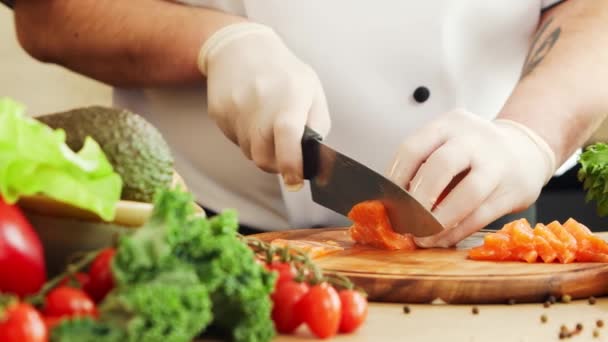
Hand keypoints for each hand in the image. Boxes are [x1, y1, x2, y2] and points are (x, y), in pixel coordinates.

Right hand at [198, 22, 330, 189]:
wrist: (241, 49)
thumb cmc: (284, 73)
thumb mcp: (313, 91)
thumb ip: (318, 126)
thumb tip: (315, 160)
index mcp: (289, 97)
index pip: (287, 136)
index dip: (291, 164)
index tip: (296, 179)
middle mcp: (260, 103)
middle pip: (263, 157)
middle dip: (277, 165)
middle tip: (285, 156)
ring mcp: (235, 109)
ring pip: (249, 151)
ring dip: (261, 148)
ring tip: (266, 123)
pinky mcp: (218, 113)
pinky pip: (234, 140)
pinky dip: (245, 136)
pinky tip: (250, 115)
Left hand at [387, 109, 555, 247]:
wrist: (526, 148)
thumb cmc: (473, 152)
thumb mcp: (448, 145)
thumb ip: (424, 166)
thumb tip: (394, 204)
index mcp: (449, 124)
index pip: (413, 148)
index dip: (396, 178)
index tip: (388, 201)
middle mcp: (474, 138)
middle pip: (440, 166)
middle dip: (418, 200)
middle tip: (405, 222)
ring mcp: (498, 162)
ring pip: (467, 194)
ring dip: (439, 221)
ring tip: (423, 237)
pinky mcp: (514, 189)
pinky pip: (482, 214)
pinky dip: (458, 231)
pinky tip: (443, 239)